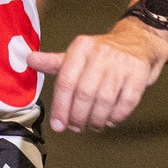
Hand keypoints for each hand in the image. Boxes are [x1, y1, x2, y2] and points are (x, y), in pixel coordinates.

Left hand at [33, 18, 167, 131]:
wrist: (138, 40)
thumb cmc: (102, 53)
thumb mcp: (77, 54)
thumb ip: (53, 62)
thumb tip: (27, 59)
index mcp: (81, 48)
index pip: (65, 82)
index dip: (60, 107)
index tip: (58, 125)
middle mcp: (100, 53)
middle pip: (84, 94)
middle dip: (78, 117)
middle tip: (76, 127)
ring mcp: (121, 63)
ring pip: (104, 100)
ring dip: (96, 120)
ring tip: (92, 125)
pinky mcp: (139, 73)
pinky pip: (126, 102)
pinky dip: (116, 117)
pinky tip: (110, 120)